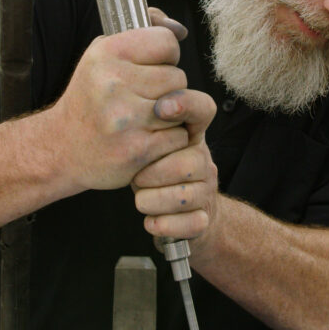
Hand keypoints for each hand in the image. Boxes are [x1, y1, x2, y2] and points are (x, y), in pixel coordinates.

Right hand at [45, 8, 193, 191]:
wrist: (61, 149)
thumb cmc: (90, 97)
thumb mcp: (103, 54)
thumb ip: (144, 30)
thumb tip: (180, 29)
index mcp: (106, 54)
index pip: (167, 42)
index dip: (166, 55)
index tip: (151, 67)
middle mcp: (113, 84)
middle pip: (178, 77)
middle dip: (168, 89)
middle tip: (142, 99)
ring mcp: (126, 119)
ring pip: (183, 108)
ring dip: (173, 115)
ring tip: (145, 119)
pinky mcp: (138, 150)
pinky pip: (180, 136)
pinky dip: (170, 140)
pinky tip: (146, 139)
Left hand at [132, 89, 217, 247]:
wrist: (189, 214)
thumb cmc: (159, 174)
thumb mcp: (151, 146)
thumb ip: (143, 127)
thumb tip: (122, 108)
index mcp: (192, 137)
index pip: (203, 109)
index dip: (185, 104)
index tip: (159, 108)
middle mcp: (204, 162)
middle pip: (186, 162)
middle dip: (151, 174)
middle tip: (137, 178)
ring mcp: (206, 192)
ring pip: (184, 197)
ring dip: (152, 201)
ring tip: (141, 199)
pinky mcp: (204, 220)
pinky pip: (190, 224)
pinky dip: (163, 224)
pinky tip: (152, 220)